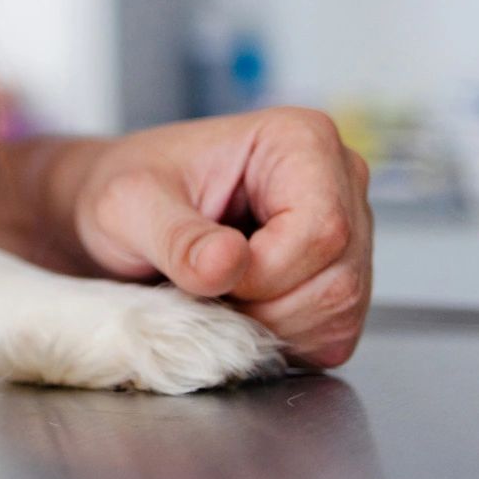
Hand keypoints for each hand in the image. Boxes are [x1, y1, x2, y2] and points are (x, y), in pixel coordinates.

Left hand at [68, 108, 372, 366]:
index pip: (322, 230)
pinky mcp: (341, 278)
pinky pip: (333, 334)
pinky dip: (281, 338)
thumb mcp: (130, 206)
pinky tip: (239, 309)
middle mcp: (340, 180)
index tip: (205, 273)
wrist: (128, 212)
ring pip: (339, 312)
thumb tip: (227, 263)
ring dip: (269, 327)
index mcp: (301, 140)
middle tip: (202, 288)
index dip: (263, 273)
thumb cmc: (130, 189)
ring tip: (217, 295)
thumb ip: (176, 236)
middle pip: (337, 280)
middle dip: (263, 307)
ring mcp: (351, 231)